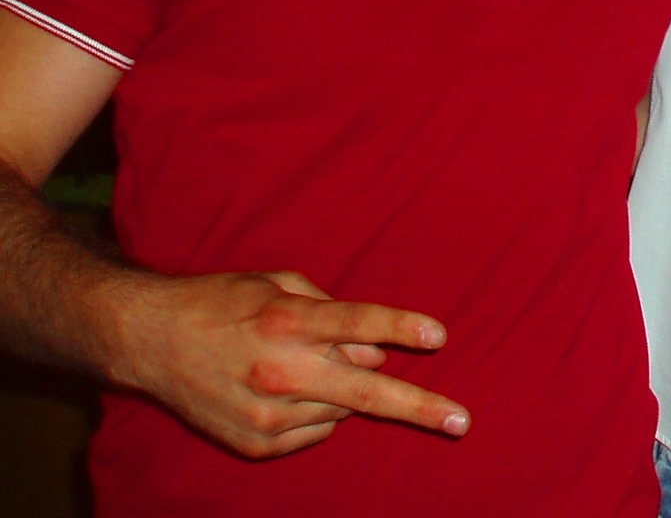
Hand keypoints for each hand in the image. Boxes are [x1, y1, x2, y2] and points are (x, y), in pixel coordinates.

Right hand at [111, 269, 464, 458]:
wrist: (149, 341)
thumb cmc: (223, 302)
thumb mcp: (280, 284)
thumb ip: (333, 312)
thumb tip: (374, 355)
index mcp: (287, 321)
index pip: (357, 323)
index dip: (400, 329)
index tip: (439, 337)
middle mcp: (280, 371)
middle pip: (366, 392)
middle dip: (419, 408)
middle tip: (463, 421)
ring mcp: (266, 414)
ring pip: (343, 408)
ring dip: (344, 389)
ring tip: (303, 365)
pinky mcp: (256, 443)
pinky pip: (316, 431)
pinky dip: (319, 411)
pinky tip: (288, 389)